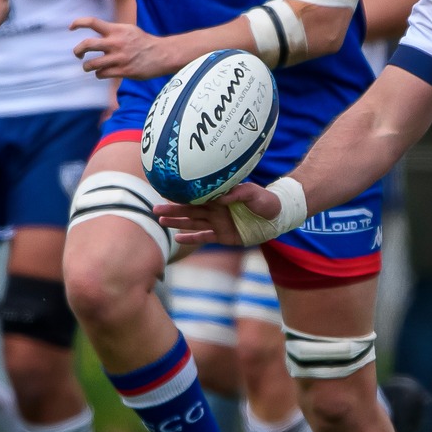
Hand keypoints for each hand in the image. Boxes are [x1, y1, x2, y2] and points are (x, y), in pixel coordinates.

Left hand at [72, 18, 177, 79]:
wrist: (162, 54)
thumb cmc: (144, 42)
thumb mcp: (129, 30)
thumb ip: (113, 31)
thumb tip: (98, 33)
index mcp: (117, 30)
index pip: (93, 22)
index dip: (78, 23)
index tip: (71, 27)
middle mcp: (116, 43)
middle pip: (87, 45)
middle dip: (77, 51)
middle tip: (77, 54)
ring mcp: (119, 58)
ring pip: (91, 64)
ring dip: (87, 66)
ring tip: (88, 66)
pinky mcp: (123, 71)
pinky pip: (102, 74)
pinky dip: (99, 74)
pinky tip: (103, 72)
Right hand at [155, 181, 273, 246]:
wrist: (277, 216)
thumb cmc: (266, 201)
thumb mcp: (254, 194)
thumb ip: (238, 193)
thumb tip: (221, 196)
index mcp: (219, 198)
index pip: (197, 197)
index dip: (182, 196)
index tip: (165, 192)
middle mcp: (215, 210)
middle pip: (189, 210)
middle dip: (172, 210)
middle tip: (154, 209)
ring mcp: (218, 223)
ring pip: (192, 223)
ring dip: (177, 223)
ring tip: (160, 221)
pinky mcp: (223, 236)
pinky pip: (204, 237)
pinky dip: (191, 239)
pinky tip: (177, 239)